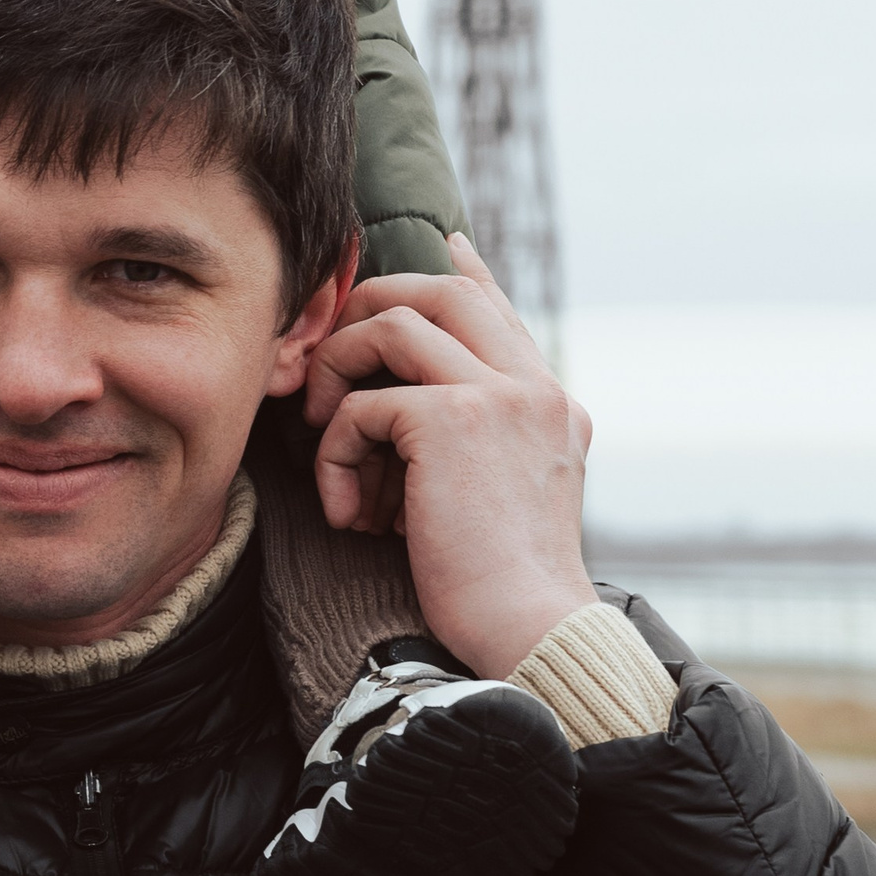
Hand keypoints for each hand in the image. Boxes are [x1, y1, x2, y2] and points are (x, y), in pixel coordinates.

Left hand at [301, 235, 595, 676]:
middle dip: (371, 307)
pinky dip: (336, 454)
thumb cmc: (501, 591)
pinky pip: (363, 405)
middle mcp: (534, 387)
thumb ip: (475, 444)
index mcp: (552, 404)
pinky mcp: (450, 419)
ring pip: (395, 325)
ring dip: (339, 377)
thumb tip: (409, 413)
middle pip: (443, 291)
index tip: (448, 244)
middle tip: (327, 353)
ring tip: (323, 442)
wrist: (528, 632)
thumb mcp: (499, 500)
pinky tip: (348, 514)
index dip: (467, 272)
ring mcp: (499, 394)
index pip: (501, 311)